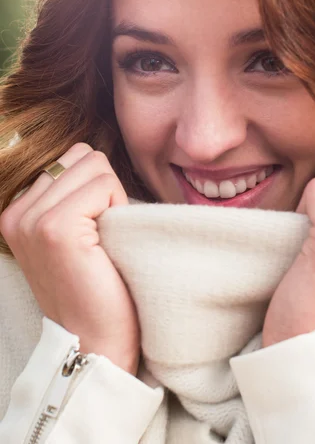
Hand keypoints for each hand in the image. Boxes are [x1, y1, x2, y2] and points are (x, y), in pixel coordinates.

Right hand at [0, 143, 139, 373]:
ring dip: (112, 196)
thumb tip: (96, 156)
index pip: (70, 157)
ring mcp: (32, 220)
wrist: (93, 340)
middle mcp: (16, 212)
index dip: (96, 187)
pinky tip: (108, 241)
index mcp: (16, 211)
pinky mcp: (55, 228)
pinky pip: (104, 185)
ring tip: (103, 236)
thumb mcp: (70, 233)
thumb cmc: (94, 285)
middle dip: (104, 187)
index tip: (93, 228)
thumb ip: (70, 194)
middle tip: (101, 232)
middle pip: (83, 155)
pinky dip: (118, 206)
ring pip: (95, 165)